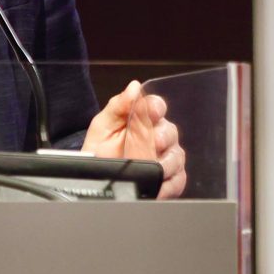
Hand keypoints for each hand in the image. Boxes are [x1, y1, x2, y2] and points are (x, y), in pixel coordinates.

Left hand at [81, 79, 186, 198]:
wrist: (95, 177)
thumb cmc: (100, 149)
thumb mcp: (103, 125)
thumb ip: (119, 105)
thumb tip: (134, 87)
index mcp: (144, 118)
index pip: (157, 107)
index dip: (156, 108)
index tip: (152, 112)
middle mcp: (159, 135)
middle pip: (170, 131)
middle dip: (162, 137)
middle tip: (153, 142)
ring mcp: (166, 157)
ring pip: (176, 156)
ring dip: (166, 162)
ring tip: (153, 166)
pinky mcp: (170, 179)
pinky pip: (178, 180)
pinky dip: (169, 185)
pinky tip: (158, 185)